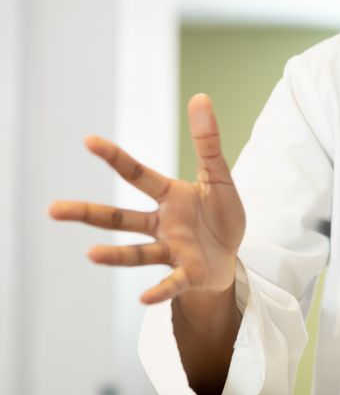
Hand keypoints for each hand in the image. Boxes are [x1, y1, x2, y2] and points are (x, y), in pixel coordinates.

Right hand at [49, 94, 245, 303]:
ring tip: (91, 255)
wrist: (231, 256)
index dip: (115, 158)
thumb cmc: (220, 216)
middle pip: (120, 219)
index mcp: (169, 196)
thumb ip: (208, 142)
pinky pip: (172, 282)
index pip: (137, 175)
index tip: (89, 140)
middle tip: (53, 210)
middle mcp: (162, 224)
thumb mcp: (219, 176)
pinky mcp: (188, 274)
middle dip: (88, 214)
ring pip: (138, 253)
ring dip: (115, 256)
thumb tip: (201, 97)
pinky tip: (144, 298)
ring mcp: (172, 250)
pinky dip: (159, 290)